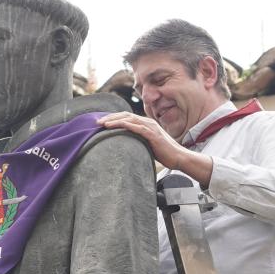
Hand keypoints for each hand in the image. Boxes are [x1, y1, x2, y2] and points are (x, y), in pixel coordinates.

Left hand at [97, 112, 212, 185]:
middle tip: (96, 121)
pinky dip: (125, 125)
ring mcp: (150, 127)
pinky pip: (137, 127)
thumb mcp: (146, 145)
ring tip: (102, 123)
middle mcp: (147, 123)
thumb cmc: (162, 153)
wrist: (178, 158)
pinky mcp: (153, 134)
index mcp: (145, 124)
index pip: (126, 117)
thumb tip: (123, 144)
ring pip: (129, 119)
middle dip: (110, 117)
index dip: (113, 118)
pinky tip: (115, 126)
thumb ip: (137, 141)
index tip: (100, 122)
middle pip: (125, 116)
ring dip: (114, 120)